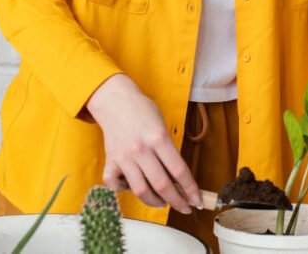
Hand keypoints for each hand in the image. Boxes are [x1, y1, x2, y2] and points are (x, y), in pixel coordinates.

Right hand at [86, 74, 201, 213]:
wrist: (114, 100)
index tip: (197, 200)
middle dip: (177, 201)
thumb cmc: (142, 110)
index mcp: (158, 138)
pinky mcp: (110, 160)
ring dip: (155, 201)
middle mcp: (141, 149)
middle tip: (184, 207)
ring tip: (163, 202)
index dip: (191, 189)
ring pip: (141, 190)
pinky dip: (124, 190)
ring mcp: (124, 157)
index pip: (179, 171)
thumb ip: (169, 150)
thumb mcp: (162, 126)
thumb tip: (179, 178)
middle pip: (162, 185)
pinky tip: (133, 188)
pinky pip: (115, 184)